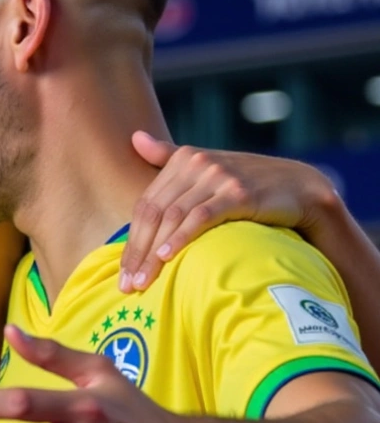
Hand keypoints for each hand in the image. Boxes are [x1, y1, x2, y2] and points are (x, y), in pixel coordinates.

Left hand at [121, 131, 338, 292]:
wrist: (301, 186)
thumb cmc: (247, 184)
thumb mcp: (207, 168)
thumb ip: (169, 158)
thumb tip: (134, 137)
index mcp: (184, 159)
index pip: (146, 205)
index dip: (131, 239)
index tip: (120, 272)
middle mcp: (197, 164)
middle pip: (155, 213)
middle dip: (137, 252)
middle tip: (125, 284)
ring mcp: (218, 177)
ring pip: (173, 217)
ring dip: (154, 253)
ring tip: (142, 281)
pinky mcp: (239, 193)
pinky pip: (202, 216)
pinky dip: (181, 237)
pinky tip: (167, 257)